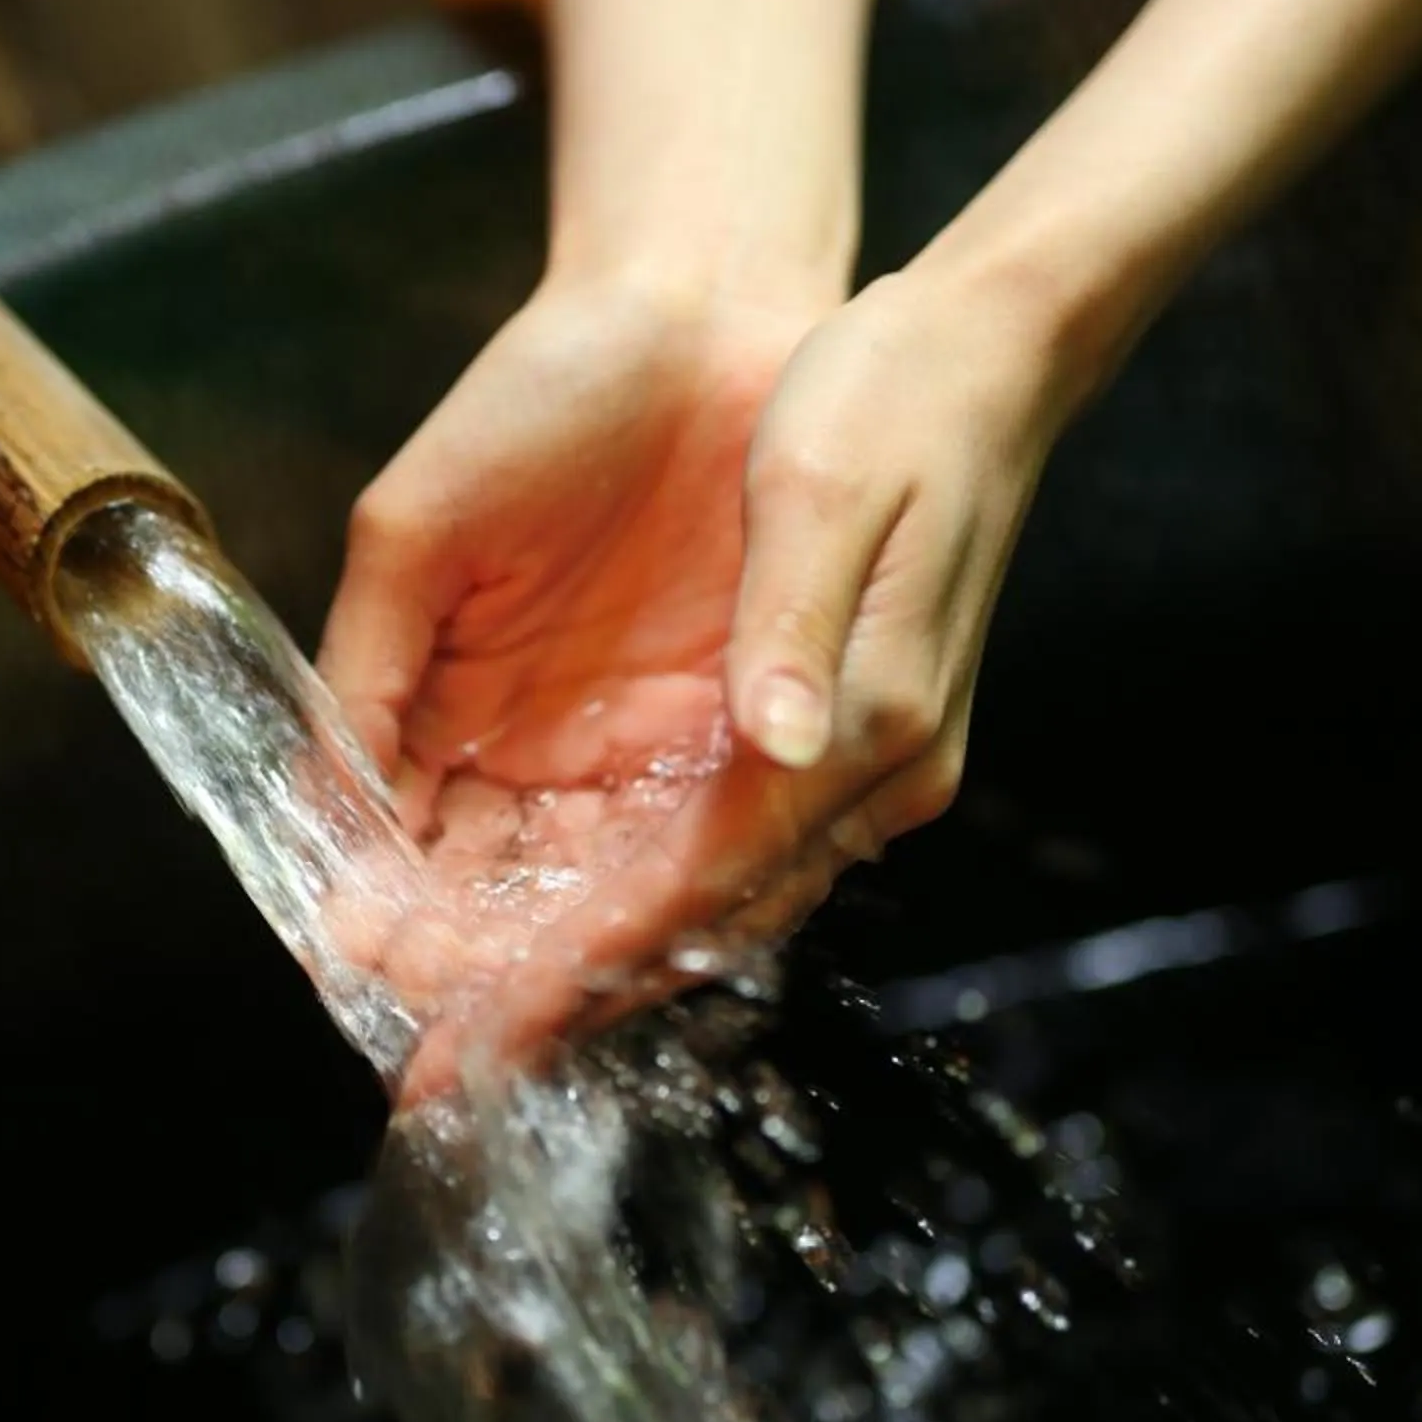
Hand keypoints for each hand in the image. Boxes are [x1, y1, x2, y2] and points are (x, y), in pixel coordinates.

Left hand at [375, 250, 1098, 1096]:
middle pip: (696, 917)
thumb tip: (776, 744)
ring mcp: (853, 762)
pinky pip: (709, 847)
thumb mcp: (830, 489)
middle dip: (563, 997)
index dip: (589, 955)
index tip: (485, 1024)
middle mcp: (869, 769)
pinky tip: (540, 924)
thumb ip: (794, 625)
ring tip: (459, 1021)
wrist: (984, 352)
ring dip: (582, 962)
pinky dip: (622, 896)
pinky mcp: (823, 735)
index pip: (706, 872)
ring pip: (699, 897)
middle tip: (437, 1068)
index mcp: (868, 720)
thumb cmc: (898, 399)